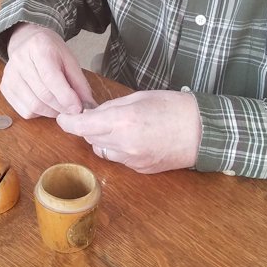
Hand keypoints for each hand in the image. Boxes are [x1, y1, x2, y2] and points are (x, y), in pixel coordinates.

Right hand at [0, 24, 95, 118]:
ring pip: (33, 106)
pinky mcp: (4, 87)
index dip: (66, 96)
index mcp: (38, 47)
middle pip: (43, 94)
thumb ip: (79, 82)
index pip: (51, 78)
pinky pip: (24, 110)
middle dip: (61, 107)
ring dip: (51, 112)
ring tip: (61, 107)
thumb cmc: (50, 50)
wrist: (27, 41)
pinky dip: (39, 113)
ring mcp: (9, 75)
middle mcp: (19, 60)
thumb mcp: (69, 59)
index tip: (78, 108)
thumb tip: (88, 106)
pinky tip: (46, 104)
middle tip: (73, 110)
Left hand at [56, 90, 201, 173]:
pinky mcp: (140, 169)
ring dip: (103, 139)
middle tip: (100, 115)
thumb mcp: (140, 97)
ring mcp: (131, 160)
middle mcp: (123, 143)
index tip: (64, 118)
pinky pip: (118, 159)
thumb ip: (113, 106)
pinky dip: (118, 149)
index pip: (82, 125)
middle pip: (90, 138)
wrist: (203, 132)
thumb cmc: (174, 107)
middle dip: (90, 128)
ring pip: (102, 151)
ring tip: (120, 127)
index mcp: (122, 120)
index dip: (68, 122)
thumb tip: (95, 113)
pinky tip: (134, 139)